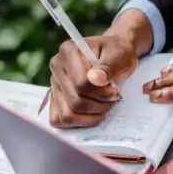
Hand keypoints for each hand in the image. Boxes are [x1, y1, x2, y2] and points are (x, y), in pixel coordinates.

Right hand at [47, 9, 152, 127]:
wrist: (114, 55)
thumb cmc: (117, 53)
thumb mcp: (119, 55)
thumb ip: (108, 66)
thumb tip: (96, 79)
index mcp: (68, 51)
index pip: (81, 83)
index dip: (102, 93)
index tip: (116, 91)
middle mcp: (57, 66)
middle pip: (75, 102)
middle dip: (99, 106)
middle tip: (113, 100)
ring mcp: (54, 83)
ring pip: (67, 115)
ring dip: (90, 117)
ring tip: (105, 107)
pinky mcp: (55, 97)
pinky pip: (58, 120)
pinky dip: (78, 123)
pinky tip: (93, 115)